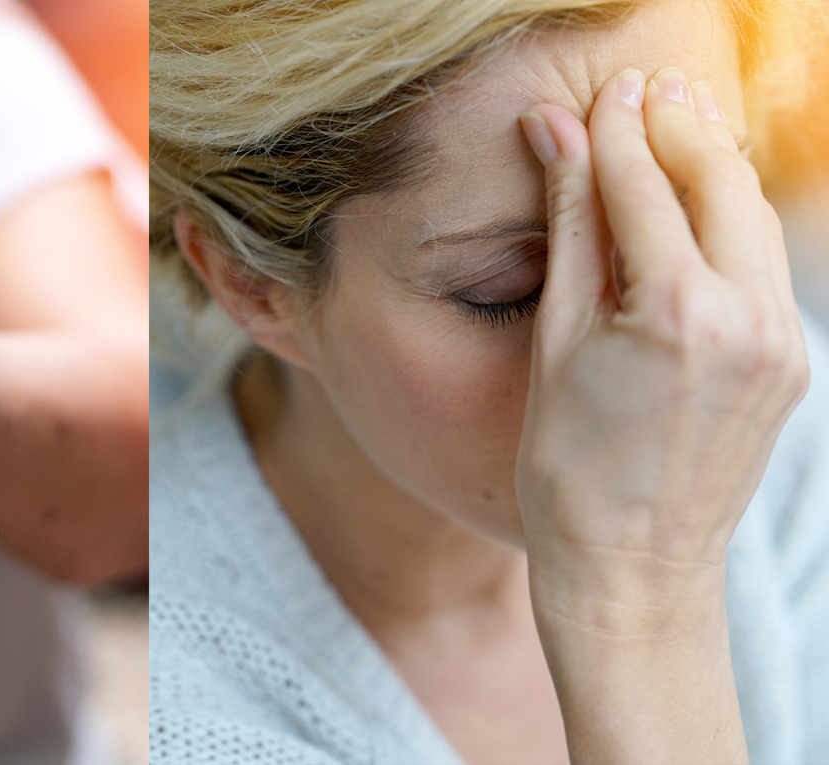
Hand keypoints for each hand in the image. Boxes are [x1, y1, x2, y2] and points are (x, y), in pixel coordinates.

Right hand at [515, 67, 805, 762]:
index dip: (618, 129)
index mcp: (676, 313)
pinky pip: (762, 266)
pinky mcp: (790, 362)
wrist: (632, 566)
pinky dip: (727, 224)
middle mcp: (747, 319)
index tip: (600, 91)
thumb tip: (559, 138)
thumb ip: (570, 229)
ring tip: (669, 128)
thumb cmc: (570, 468)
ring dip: (709, 168)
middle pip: (718, 182)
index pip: (644, 186)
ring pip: (751, 218)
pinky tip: (693, 208)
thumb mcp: (555, 342)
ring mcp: (781, 343)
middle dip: (678, 127)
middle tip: (641, 90)